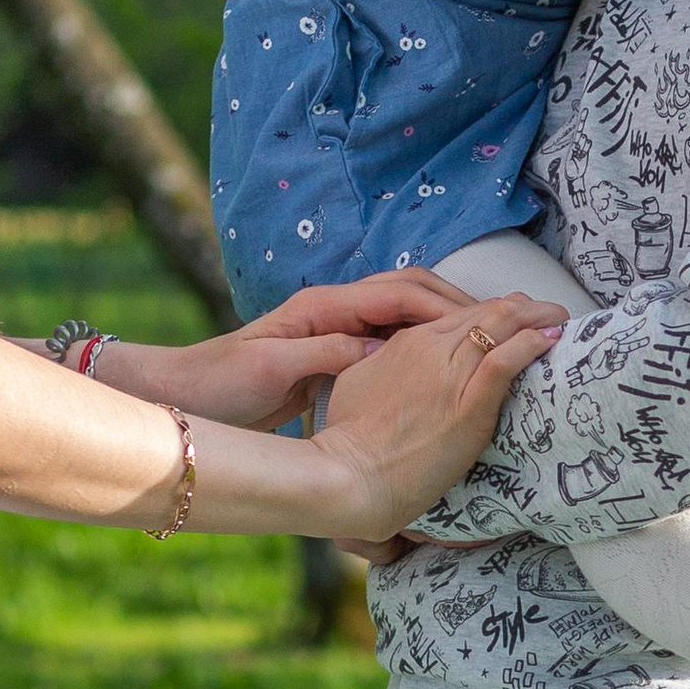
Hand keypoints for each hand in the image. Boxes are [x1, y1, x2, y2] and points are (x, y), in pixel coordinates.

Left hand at [112, 268, 464, 430]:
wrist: (186, 395)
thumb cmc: (222, 382)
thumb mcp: (271, 368)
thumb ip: (323, 354)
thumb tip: (377, 347)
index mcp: (324, 305)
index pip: (401, 293)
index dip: (447, 305)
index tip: (488, 321)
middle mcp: (334, 309)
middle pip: (411, 294)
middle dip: (458, 306)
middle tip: (503, 326)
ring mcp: (336, 329)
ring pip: (405, 315)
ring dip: (445, 324)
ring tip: (487, 345)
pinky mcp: (335, 353)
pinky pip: (391, 340)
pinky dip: (422, 347)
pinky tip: (445, 369)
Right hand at [300, 293, 565, 547]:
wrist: (349, 475)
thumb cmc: (349, 440)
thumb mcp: (358, 385)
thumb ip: (382, 366)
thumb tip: (391, 361)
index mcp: (407, 343)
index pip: (459, 314)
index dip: (492, 311)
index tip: (513, 315)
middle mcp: (431, 349)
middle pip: (486, 312)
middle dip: (522, 307)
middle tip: (548, 312)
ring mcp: (450, 376)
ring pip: (500, 326)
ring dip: (536, 318)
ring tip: (559, 318)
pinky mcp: (468, 408)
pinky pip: (504, 362)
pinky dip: (530, 345)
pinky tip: (550, 340)